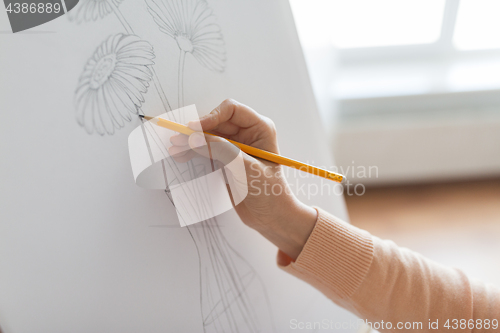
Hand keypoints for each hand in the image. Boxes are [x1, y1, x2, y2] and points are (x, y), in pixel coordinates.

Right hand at [168, 99, 316, 258]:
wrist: (272, 218)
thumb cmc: (270, 193)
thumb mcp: (246, 169)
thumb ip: (221, 150)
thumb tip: (194, 138)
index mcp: (260, 128)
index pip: (231, 111)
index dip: (211, 116)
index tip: (194, 129)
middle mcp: (247, 134)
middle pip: (216, 122)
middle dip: (196, 131)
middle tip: (177, 140)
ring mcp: (236, 147)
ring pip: (208, 136)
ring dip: (192, 141)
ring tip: (175, 149)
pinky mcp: (226, 161)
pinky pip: (207, 150)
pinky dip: (194, 152)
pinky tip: (182, 156)